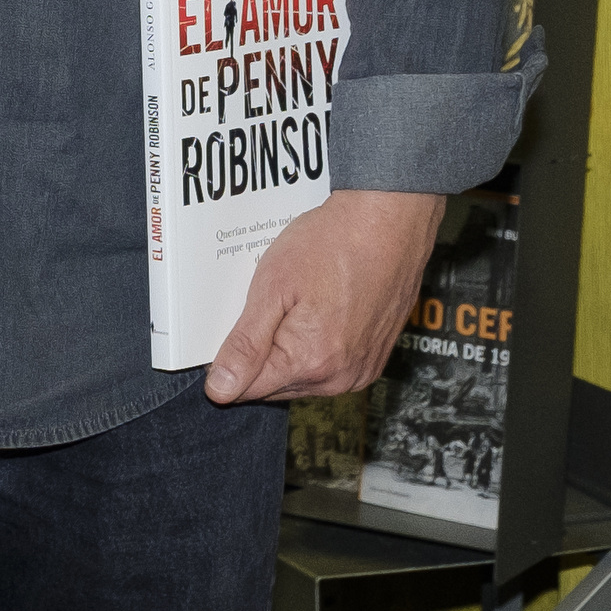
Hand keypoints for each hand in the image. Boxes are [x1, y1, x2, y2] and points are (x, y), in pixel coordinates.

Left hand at [206, 189, 443, 404]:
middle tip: (273, 304)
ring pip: (302, 377)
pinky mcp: (374, 359)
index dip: (232, 356)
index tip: (240, 321)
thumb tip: (220, 390)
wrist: (390, 219)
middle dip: (262, 353)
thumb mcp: (273, 287)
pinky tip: (321, 308)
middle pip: (274, 385)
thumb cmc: (333, 243)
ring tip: (301, 301)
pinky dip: (318, 345)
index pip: (245, 389)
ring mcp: (361, 370)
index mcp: (309, 363)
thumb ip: (246, 345)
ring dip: (290, 350)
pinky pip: (330, 366)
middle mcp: (340, 378)